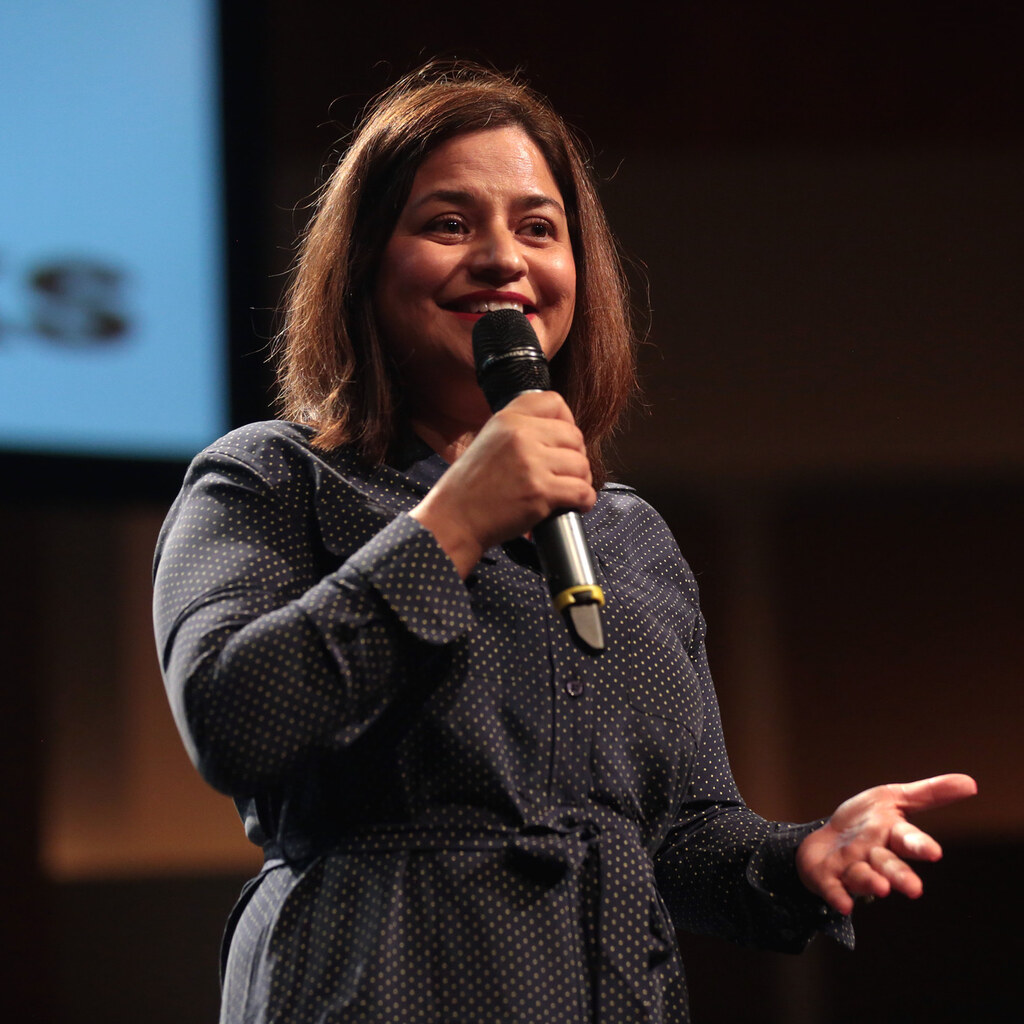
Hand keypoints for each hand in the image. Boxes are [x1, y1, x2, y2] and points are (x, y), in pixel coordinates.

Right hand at [410, 392, 594, 576]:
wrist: (454, 519)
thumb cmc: (470, 488)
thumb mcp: (489, 441)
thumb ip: (519, 432)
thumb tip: (559, 435)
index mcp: (508, 419)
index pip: (554, 402)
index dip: (567, 421)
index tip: (565, 440)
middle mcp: (520, 435)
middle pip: (574, 436)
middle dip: (577, 456)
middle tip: (568, 473)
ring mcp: (531, 463)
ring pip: (581, 464)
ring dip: (581, 480)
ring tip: (570, 491)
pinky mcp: (540, 491)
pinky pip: (581, 490)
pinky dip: (585, 500)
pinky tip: (576, 504)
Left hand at [795, 773, 976, 914]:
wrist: (824, 839)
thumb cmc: (864, 822)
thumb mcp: (892, 799)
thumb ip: (929, 794)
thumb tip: (971, 784)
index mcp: (892, 836)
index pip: (909, 840)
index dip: (920, 846)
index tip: (934, 852)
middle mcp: (874, 856)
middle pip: (890, 866)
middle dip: (902, 876)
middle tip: (914, 888)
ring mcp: (851, 868)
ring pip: (864, 878)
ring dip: (871, 882)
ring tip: (882, 888)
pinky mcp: (828, 878)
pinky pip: (833, 888)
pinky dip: (838, 895)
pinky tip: (844, 904)